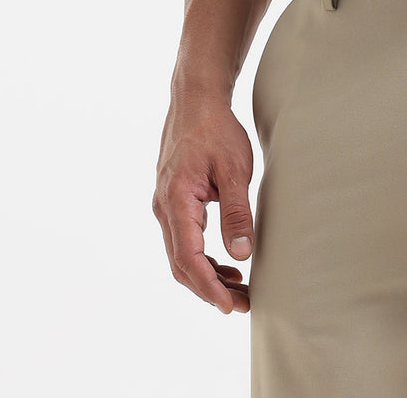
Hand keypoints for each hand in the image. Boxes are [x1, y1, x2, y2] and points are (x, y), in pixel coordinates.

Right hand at [153, 89, 255, 313]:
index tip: (229, 305)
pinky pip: (183, 239)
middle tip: (243, 304)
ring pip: (181, 254)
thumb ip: (236, 212)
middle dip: (210, 289)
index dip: (208, 286)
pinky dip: (203, 256)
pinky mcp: (173, 201)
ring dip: (207, 275)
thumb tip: (241, 254)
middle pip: (181, 264)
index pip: (187, 258)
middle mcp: (164, 208)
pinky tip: (227, 262)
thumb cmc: (216, 129)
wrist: (196, 100)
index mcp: (176, 201)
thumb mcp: (234, 168)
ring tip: (240, 289)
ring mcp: (165, 205)